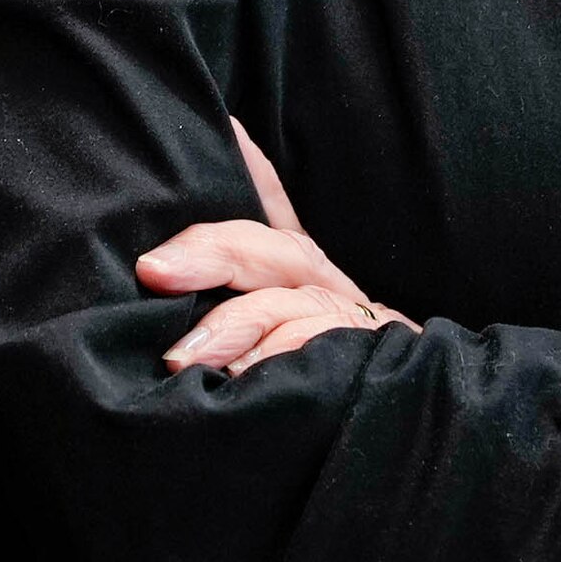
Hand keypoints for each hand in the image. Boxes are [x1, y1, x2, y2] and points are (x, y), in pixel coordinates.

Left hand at [146, 122, 417, 375]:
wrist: (406, 435)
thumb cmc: (321, 386)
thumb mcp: (268, 340)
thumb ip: (226, 315)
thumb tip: (154, 278)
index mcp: (302, 275)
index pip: (271, 210)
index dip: (250, 166)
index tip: (222, 126)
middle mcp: (330, 290)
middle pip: (276, 250)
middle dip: (212, 252)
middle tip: (154, 270)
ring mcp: (355, 327)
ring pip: (294, 305)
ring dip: (235, 326)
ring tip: (180, 357)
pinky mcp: (369, 366)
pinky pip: (322, 354)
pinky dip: (280, 362)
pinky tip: (240, 380)